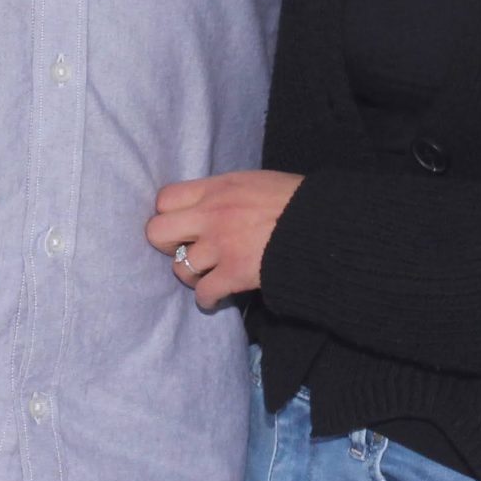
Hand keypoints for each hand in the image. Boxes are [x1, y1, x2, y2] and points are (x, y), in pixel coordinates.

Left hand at [147, 170, 302, 310]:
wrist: (323, 225)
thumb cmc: (296, 200)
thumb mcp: (256, 182)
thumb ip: (227, 193)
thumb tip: (212, 204)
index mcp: (217, 188)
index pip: (165, 198)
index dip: (169, 214)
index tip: (182, 224)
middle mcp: (211, 214)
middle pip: (157, 232)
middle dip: (168, 245)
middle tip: (187, 250)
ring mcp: (220, 246)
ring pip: (179, 268)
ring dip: (191, 275)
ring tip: (207, 276)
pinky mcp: (233, 274)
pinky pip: (203, 293)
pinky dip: (208, 298)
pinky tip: (218, 296)